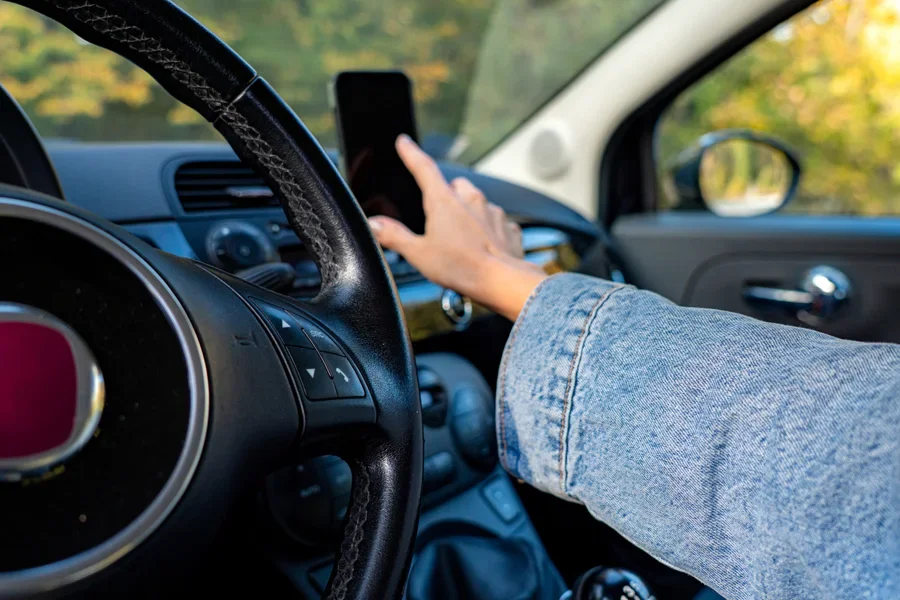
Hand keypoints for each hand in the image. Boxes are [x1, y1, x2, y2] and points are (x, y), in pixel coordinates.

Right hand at [368, 135, 546, 320]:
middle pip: (453, 186)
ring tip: (461, 240)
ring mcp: (492, 211)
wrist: (501, 281)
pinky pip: (495, 222)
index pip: (424, 168)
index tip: (404, 143)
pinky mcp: (508, 227)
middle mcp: (470, 200)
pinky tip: (482, 248)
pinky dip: (487, 230)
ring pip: (476, 202)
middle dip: (445, 195)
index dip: (411, 154)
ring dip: (468, 214)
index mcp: (444, 201)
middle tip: (438, 219)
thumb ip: (395, 236)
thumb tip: (374, 225)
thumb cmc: (460, 267)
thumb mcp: (418, 254)